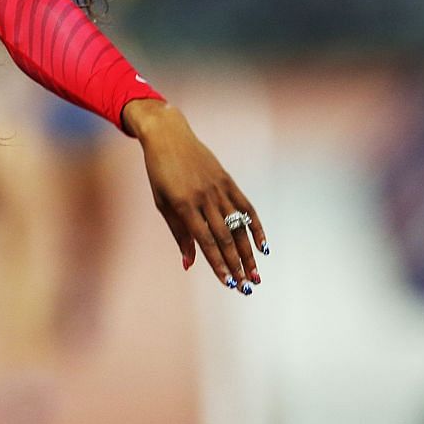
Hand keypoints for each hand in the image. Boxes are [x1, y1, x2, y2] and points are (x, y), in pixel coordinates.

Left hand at [122, 98, 268, 292]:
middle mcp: (204, 197)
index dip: (218, 263)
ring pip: (238, 225)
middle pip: (225, 237)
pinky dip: (256, 227)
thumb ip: (179, 233)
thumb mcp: (163, 203)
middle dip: (236, 264)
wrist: (169, 137)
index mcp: (183, 204)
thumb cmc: (160, 173)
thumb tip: (189, 264)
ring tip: (256, 274)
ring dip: (248, 252)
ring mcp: (219, 188)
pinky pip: (246, 207)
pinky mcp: (228, 181)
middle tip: (246, 286)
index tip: (227, 282)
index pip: (204, 240)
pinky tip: (263, 246)